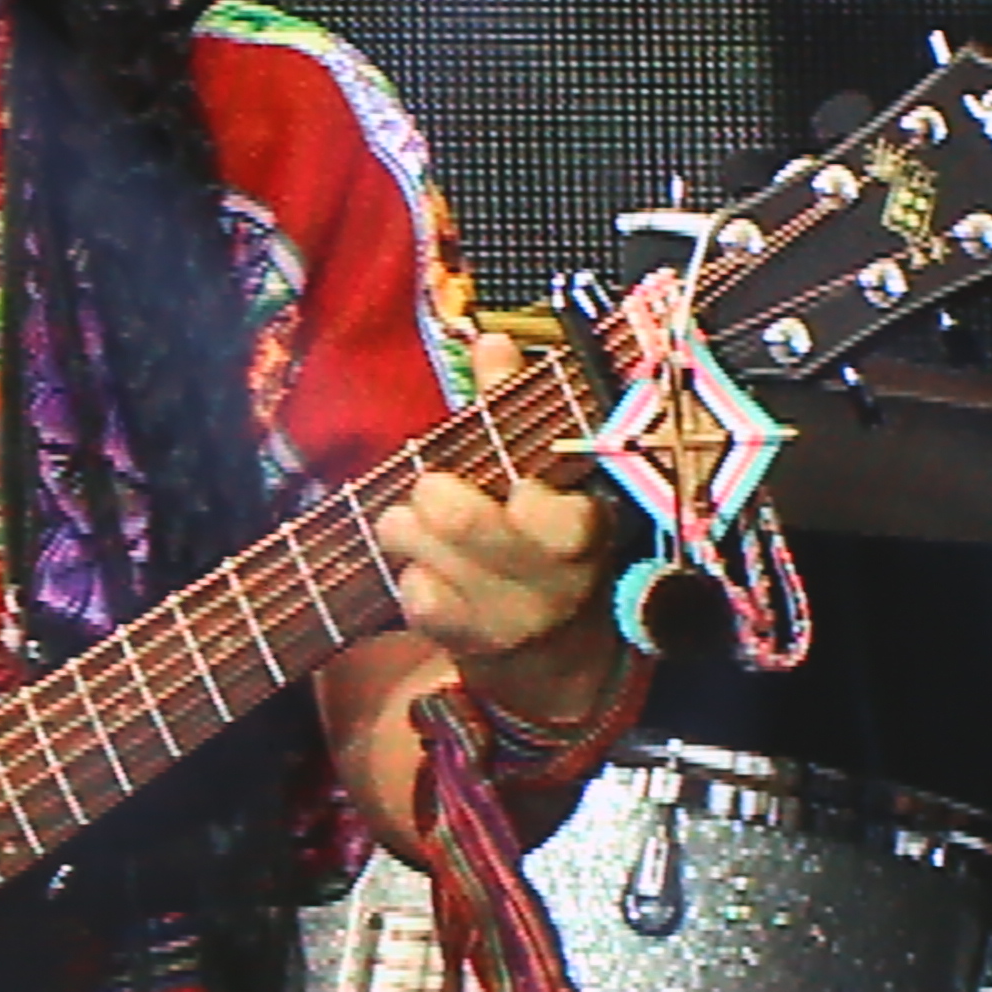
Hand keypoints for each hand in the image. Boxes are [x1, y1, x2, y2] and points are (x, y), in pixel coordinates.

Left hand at [384, 328, 629, 718]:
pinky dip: (409, 574)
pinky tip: (424, 568)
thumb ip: (515, 405)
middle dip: (436, 494)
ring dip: (406, 528)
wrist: (555, 650)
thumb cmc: (542, 535)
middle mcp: (554, 580)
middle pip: (467, 524)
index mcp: (585, 526)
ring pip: (430, 556)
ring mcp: (510, 617)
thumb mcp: (545, 471)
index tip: (512, 481)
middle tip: (430, 486)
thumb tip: (491, 341)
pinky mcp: (467, 644)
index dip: (524, 490)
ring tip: (411, 521)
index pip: (557, 511)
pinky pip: (415, 596)